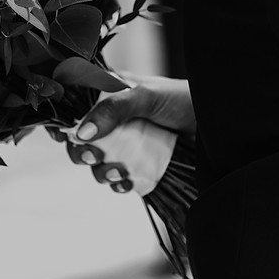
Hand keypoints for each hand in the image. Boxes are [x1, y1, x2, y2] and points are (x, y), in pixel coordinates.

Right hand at [68, 73, 192, 192]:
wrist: (215, 125)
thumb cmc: (183, 100)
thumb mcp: (147, 96)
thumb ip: (114, 109)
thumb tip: (82, 132)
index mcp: (111, 95)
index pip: (75, 107)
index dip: (64, 122)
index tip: (63, 135)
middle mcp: (115, 120)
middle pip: (81, 140)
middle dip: (82, 152)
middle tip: (94, 156)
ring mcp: (126, 143)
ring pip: (97, 162)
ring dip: (102, 172)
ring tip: (120, 171)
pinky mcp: (138, 164)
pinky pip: (117, 179)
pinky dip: (119, 184)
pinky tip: (128, 182)